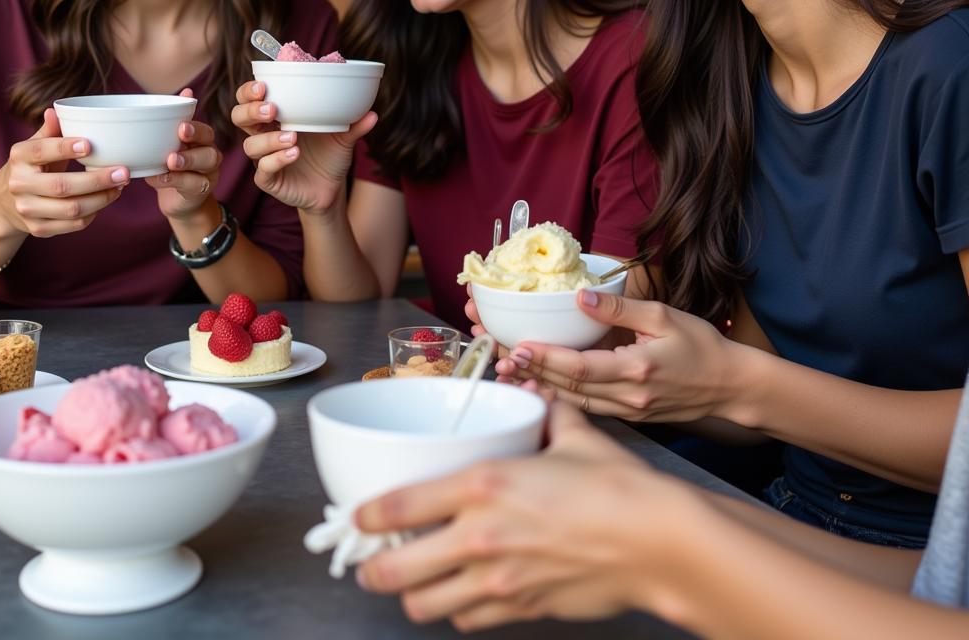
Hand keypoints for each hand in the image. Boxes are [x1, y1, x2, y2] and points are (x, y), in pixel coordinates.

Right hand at [0, 109, 127, 237]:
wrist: (5, 203)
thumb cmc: (33, 167)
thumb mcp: (36, 146)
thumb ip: (50, 130)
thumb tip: (57, 110)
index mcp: (19, 157)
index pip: (40, 151)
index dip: (64, 148)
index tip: (90, 144)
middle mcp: (19, 184)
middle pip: (62, 186)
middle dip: (98, 180)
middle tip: (124, 173)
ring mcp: (27, 209)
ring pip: (71, 209)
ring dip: (102, 199)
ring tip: (120, 187)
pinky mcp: (38, 229)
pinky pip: (74, 224)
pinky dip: (94, 213)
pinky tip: (105, 201)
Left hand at [146, 91, 222, 218]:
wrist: (180, 202)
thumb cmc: (174, 167)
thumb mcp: (171, 144)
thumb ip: (175, 121)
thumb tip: (187, 91)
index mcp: (202, 142)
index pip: (205, 131)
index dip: (196, 128)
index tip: (181, 125)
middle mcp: (210, 156)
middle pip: (210, 146)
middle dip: (196, 141)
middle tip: (179, 137)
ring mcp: (209, 175)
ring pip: (206, 164)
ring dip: (187, 161)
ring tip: (170, 161)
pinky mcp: (201, 192)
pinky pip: (193, 184)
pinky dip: (176, 181)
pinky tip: (160, 178)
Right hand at [231, 79, 375, 213]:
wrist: (331, 188)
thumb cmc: (329, 155)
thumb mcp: (343, 137)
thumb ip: (354, 125)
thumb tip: (372, 113)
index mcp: (275, 117)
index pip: (249, 99)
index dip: (249, 91)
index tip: (264, 85)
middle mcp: (264, 135)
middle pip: (238, 117)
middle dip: (250, 110)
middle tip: (272, 108)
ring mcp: (264, 158)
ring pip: (250, 145)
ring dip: (268, 139)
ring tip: (292, 136)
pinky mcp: (269, 180)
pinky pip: (263, 170)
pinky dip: (277, 160)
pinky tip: (294, 153)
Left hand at [355, 401, 693, 630]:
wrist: (658, 542)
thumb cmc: (617, 486)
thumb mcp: (574, 437)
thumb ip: (547, 416)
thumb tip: (541, 395)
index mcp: (484, 484)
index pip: (399, 505)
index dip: (366, 515)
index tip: (356, 515)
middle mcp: (479, 536)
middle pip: (394, 570)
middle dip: (372, 567)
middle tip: (370, 559)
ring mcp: (497, 580)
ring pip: (422, 605)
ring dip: (410, 594)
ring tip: (411, 580)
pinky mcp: (520, 609)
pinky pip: (466, 620)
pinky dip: (455, 609)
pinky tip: (461, 592)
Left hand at [493, 291, 740, 422]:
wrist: (731, 386)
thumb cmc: (702, 346)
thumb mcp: (665, 316)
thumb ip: (621, 307)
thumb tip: (581, 295)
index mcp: (637, 370)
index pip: (580, 368)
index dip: (545, 358)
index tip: (516, 346)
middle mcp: (628, 397)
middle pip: (568, 388)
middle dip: (530, 371)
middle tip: (497, 358)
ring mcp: (628, 412)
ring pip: (573, 402)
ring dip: (539, 386)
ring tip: (508, 372)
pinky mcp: (629, 416)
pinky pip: (586, 409)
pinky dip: (560, 397)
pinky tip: (539, 385)